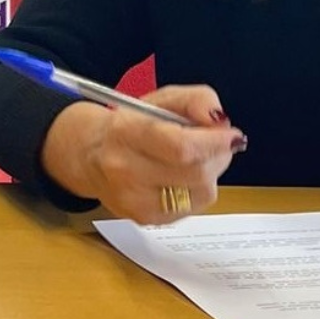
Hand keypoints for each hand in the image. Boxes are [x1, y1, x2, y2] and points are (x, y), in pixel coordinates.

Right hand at [38, 85, 245, 224]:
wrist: (88, 155)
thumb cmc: (129, 123)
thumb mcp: (161, 98)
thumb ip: (196, 99)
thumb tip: (219, 121)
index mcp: (125, 133)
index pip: (181, 147)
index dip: (214, 142)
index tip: (231, 136)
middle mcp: (125, 171)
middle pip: (196, 173)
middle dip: (218, 156)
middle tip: (217, 143)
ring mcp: (134, 201)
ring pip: (201, 193)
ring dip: (211, 174)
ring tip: (197, 159)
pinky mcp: (144, 220)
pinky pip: (193, 207)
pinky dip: (198, 190)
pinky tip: (183, 177)